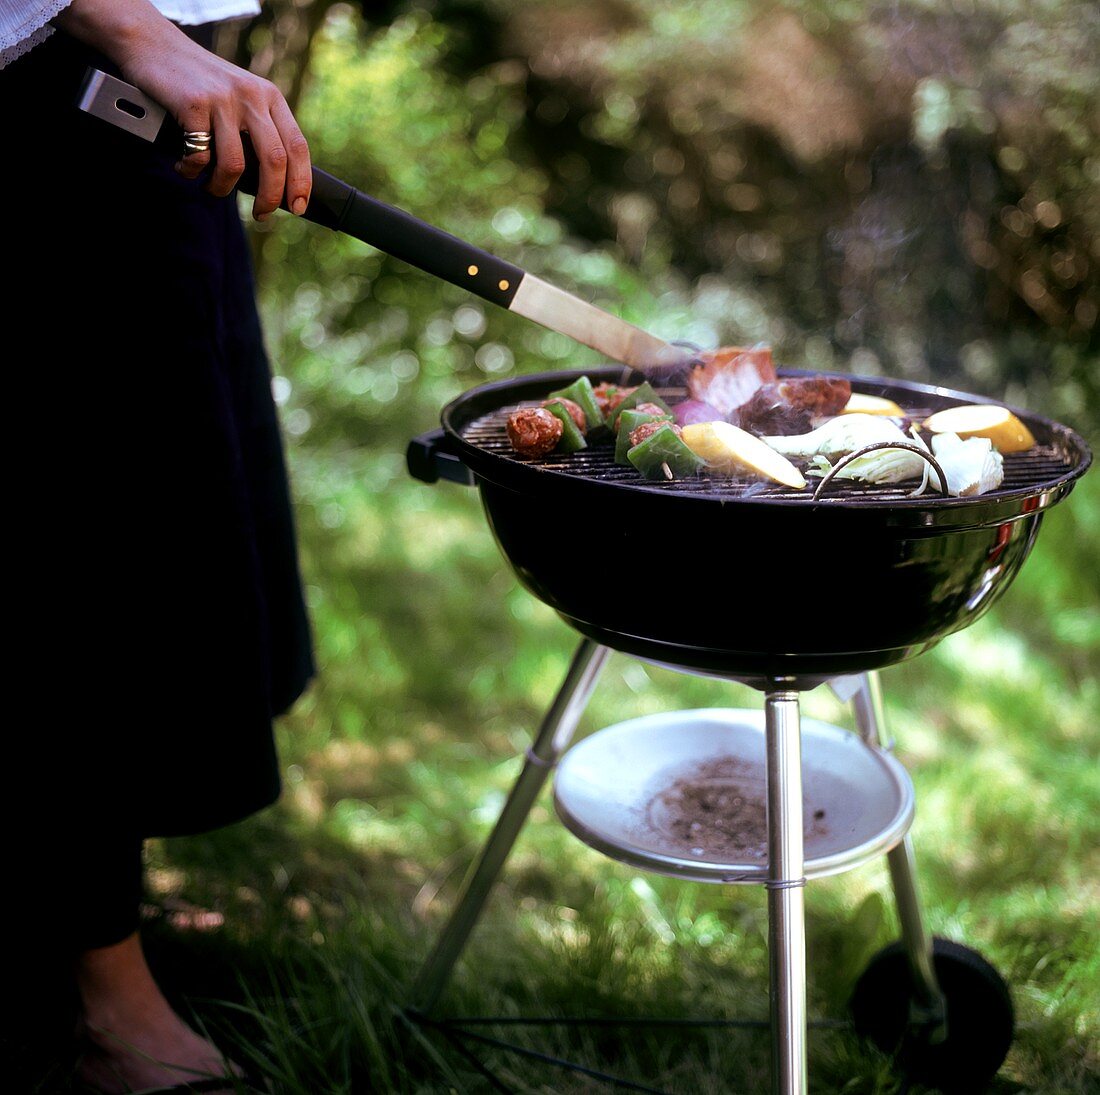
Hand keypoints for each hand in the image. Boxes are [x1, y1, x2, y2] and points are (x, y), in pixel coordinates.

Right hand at [56, 0, 310, 218]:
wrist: (152, 44)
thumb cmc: (199, 83)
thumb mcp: (240, 97)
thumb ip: (259, 129)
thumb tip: (276, 183)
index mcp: (269, 97)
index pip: (297, 146)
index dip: (301, 182)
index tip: (297, 207)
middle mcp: (251, 96)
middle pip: (274, 160)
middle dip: (270, 197)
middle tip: (261, 215)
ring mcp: (222, 99)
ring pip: (235, 164)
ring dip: (222, 188)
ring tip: (211, 188)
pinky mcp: (193, 103)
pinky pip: (200, 156)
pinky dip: (191, 171)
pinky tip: (183, 167)